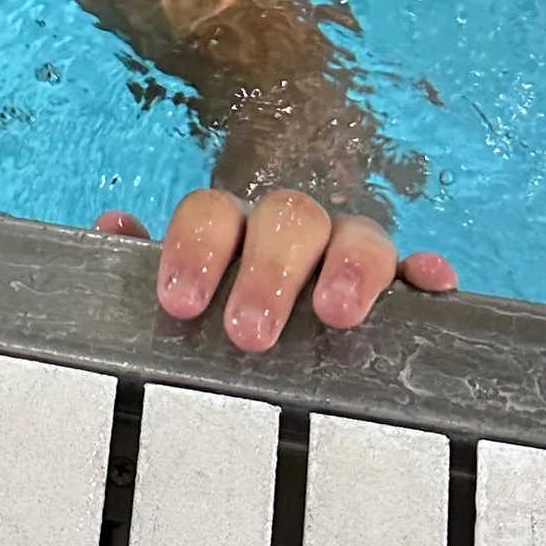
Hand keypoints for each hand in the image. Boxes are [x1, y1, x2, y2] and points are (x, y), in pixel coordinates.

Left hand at [92, 188, 455, 353]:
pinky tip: (432, 283)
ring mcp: (346, 247)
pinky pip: (416, 264)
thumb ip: (140, 259)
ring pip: (358, 233)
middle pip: (287, 219)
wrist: (279, 269)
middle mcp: (290, 227)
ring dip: (349, 266)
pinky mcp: (396, 277)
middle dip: (269, 273)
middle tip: (248, 332)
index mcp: (231, 224)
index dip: (194, 250)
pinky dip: (425, 269)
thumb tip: (113, 228)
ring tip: (336, 314)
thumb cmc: (222, 290)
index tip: (180, 302)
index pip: (211, 213)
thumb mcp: (177, 277)